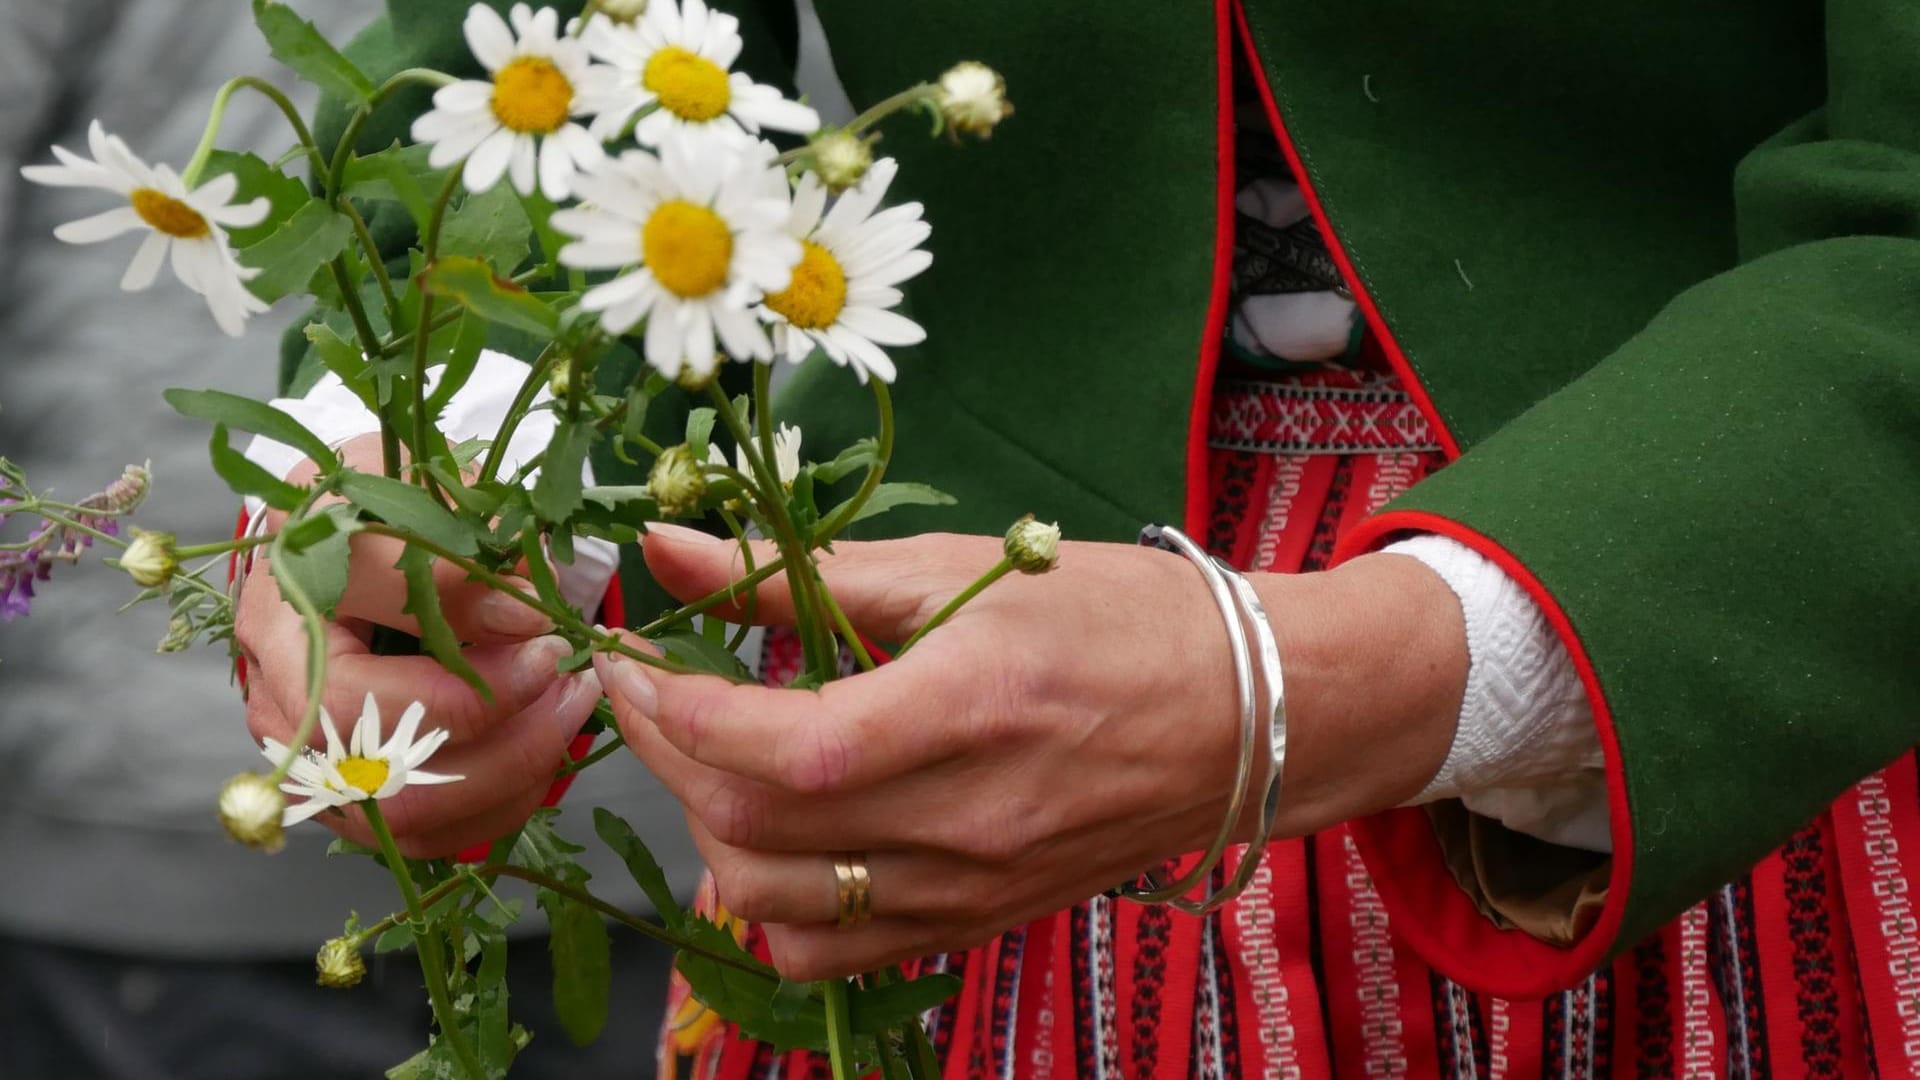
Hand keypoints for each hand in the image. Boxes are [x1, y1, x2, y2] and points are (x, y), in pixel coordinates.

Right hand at [236, 434, 601, 856]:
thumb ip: (464, 546)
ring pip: (408, 810)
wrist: (350, 535)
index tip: (543, 625)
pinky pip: (429, 832)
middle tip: (568, 678)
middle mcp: (277, 694)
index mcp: (281, 608)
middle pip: (381, 763)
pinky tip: (544, 743)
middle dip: (499, 729)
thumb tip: (525, 612)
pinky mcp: (348, 794)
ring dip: (511, 767)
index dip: (468, 670)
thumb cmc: (382, 503)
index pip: (364, 672)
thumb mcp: (419, 490)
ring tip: (571, 704)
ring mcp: (308, 756)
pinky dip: (501, 799)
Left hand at [598, 524, 1465, 978]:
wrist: (1255, 717)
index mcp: (970, 710)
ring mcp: (970, 889)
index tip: (634, 658)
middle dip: (670, 758)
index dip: (678, 709)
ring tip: (716, 756)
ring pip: (778, 904)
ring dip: (714, 830)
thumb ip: (808, 573)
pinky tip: (787, 832)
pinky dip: (778, 901)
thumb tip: (671, 550)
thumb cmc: (1124, 619)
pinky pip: (836, 948)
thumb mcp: (972, 566)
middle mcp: (967, 821)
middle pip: (757, 832)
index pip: (781, 749)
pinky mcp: (975, 924)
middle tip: (656, 691)